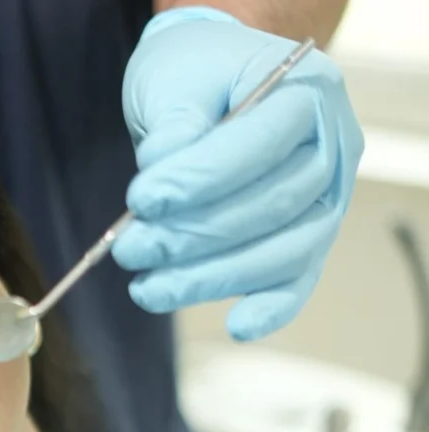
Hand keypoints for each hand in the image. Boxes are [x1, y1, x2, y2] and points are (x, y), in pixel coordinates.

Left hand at [114, 7, 364, 339]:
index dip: (197, 180)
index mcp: (305, 94)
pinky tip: (237, 326)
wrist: (213, 81)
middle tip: (129, 248)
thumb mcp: (176, 80)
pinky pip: (297, 281)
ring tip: (147, 288)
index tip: (141, 200)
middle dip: (191, 237)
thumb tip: (163, 169)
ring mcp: (324, 199)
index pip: (255, 147)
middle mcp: (330, 149)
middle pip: (269, 208)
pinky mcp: (306, 239)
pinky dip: (270, 308)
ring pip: (281, 253)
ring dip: (209, 279)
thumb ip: (173, 124)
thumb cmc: (196, 75)